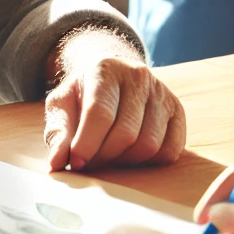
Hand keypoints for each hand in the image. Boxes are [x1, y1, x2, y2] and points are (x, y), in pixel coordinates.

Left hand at [45, 38, 185, 170]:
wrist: (111, 77)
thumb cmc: (83, 94)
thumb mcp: (62, 105)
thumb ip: (58, 132)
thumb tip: (57, 163)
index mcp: (106, 70)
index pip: (100, 113)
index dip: (87, 144)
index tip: (75, 164)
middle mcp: (138, 77)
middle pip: (126, 133)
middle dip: (104, 156)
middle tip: (89, 163)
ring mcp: (161, 93)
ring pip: (149, 145)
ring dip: (125, 162)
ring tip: (107, 157)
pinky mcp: (177, 111)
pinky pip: (169, 151)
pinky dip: (149, 163)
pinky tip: (130, 155)